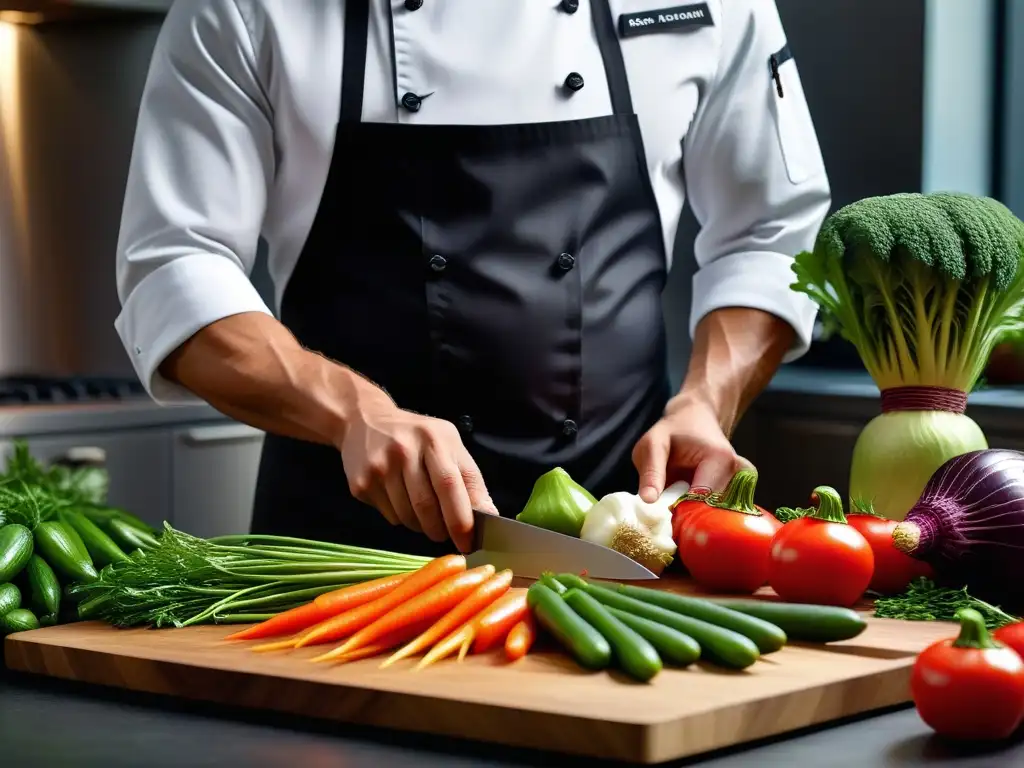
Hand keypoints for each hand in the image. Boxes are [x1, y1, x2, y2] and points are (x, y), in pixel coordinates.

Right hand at [338, 393, 497, 551]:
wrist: (363, 420)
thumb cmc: (416, 435)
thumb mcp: (448, 444)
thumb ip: (470, 478)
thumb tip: (489, 514)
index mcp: (432, 439)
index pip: (449, 485)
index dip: (460, 518)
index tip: (469, 541)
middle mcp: (403, 451)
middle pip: (426, 506)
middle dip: (441, 529)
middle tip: (447, 535)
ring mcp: (378, 468)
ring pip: (407, 517)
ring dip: (422, 526)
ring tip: (425, 515)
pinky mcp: (360, 484)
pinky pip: (390, 517)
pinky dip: (402, 518)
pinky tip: (402, 501)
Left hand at [632, 392, 751, 502]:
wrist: (695, 420)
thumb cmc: (672, 431)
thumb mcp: (652, 444)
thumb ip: (651, 471)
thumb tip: (648, 501)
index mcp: (719, 459)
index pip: (702, 502)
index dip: (679, 512)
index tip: (661, 514)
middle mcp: (737, 473)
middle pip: (710, 511)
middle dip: (686, 515)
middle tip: (665, 507)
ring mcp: (740, 483)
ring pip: (713, 514)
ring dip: (692, 513)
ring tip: (677, 497)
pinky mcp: (736, 491)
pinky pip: (716, 511)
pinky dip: (699, 511)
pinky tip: (687, 498)